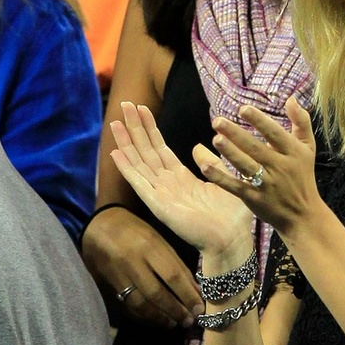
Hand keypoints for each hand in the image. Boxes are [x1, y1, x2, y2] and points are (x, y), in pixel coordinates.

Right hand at [82, 205, 204, 328]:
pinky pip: (126, 306)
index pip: (172, 276)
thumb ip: (177, 266)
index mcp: (149, 245)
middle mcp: (132, 261)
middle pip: (156, 293)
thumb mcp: (159, 240)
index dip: (187, 295)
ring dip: (159, 318)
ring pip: (140, 304)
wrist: (98, 226)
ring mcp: (116, 275)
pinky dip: (143, 317)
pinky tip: (155, 320)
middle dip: (175, 311)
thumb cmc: (136, 231)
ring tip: (173, 324)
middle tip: (188, 321)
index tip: (199, 309)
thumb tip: (196, 292)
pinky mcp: (106, 285)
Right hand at [109, 100, 252, 262]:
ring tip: (114, 122)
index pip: (160, 148)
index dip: (150, 128)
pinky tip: (116, 153)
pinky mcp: (159, 205)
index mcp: (181, 178)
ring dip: (126, 142)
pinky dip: (127, 168)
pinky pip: (139, 183)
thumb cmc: (231, 218)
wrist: (230, 241)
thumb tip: (199, 146)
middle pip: (146, 151)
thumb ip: (211, 163)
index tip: (141, 108)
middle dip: (135, 127)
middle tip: (124, 104)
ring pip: (139, 163)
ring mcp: (161, 194)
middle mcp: (167, 184)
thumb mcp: (223, 180)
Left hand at [202, 96, 322, 243]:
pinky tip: (206, 167)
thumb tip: (291, 98)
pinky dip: (221, 178)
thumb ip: (301, 122)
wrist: (303, 215)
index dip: (260, 121)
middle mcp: (280, 168)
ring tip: (216, 139)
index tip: (243, 109)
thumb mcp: (308, 148)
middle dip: (237, 134)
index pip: (275, 134)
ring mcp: (267, 185)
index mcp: (293, 152)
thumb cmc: (303, 176)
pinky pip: (236, 187)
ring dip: (230, 153)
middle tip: (218, 121)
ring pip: (246, 167)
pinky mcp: (255, 199)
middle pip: (257, 149)